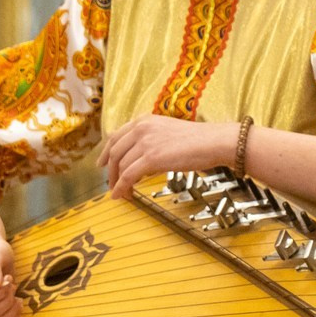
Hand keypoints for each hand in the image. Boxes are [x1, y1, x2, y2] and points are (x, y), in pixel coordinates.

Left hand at [101, 116, 233, 198]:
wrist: (213, 142)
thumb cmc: (198, 141)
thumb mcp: (167, 133)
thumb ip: (150, 142)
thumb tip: (139, 164)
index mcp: (144, 121)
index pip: (116, 136)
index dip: (105, 152)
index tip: (102, 163)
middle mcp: (141, 129)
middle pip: (114, 152)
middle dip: (109, 171)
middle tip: (110, 184)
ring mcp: (145, 143)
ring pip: (119, 166)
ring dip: (117, 182)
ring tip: (120, 193)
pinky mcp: (151, 158)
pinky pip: (128, 176)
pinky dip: (121, 188)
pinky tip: (122, 195)